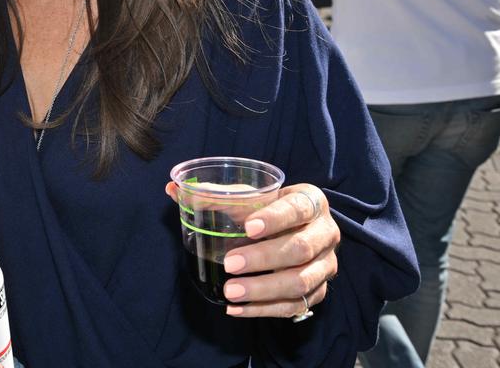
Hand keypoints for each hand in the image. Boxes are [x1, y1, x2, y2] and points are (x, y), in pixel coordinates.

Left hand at [219, 184, 339, 319]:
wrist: (294, 229)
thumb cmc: (268, 208)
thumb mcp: (250, 196)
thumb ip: (216, 195)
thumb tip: (173, 190)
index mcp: (311, 202)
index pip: (298, 209)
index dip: (275, 218)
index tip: (248, 227)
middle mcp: (326, 233)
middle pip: (301, 248)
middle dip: (264, 258)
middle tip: (229, 263)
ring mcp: (325, 265)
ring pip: (300, 282)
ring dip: (263, 289)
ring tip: (230, 291)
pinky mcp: (318, 291)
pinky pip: (294, 306)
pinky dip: (263, 309)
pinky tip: (236, 308)